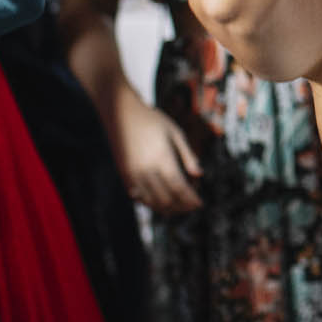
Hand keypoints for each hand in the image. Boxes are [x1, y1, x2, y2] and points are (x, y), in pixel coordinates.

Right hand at [114, 98, 203, 215]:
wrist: (121, 112)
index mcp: (161, 158)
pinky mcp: (124, 175)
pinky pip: (139, 197)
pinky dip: (151, 203)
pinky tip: (161, 200)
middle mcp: (146, 169)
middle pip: (167, 199)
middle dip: (182, 207)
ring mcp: (133, 174)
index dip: (191, 199)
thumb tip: (199, 175)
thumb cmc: (152, 120)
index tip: (200, 203)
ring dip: (167, 209)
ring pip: (152, 202)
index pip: (179, 188)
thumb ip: (188, 155)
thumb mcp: (175, 132)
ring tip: (179, 207)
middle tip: (191, 206)